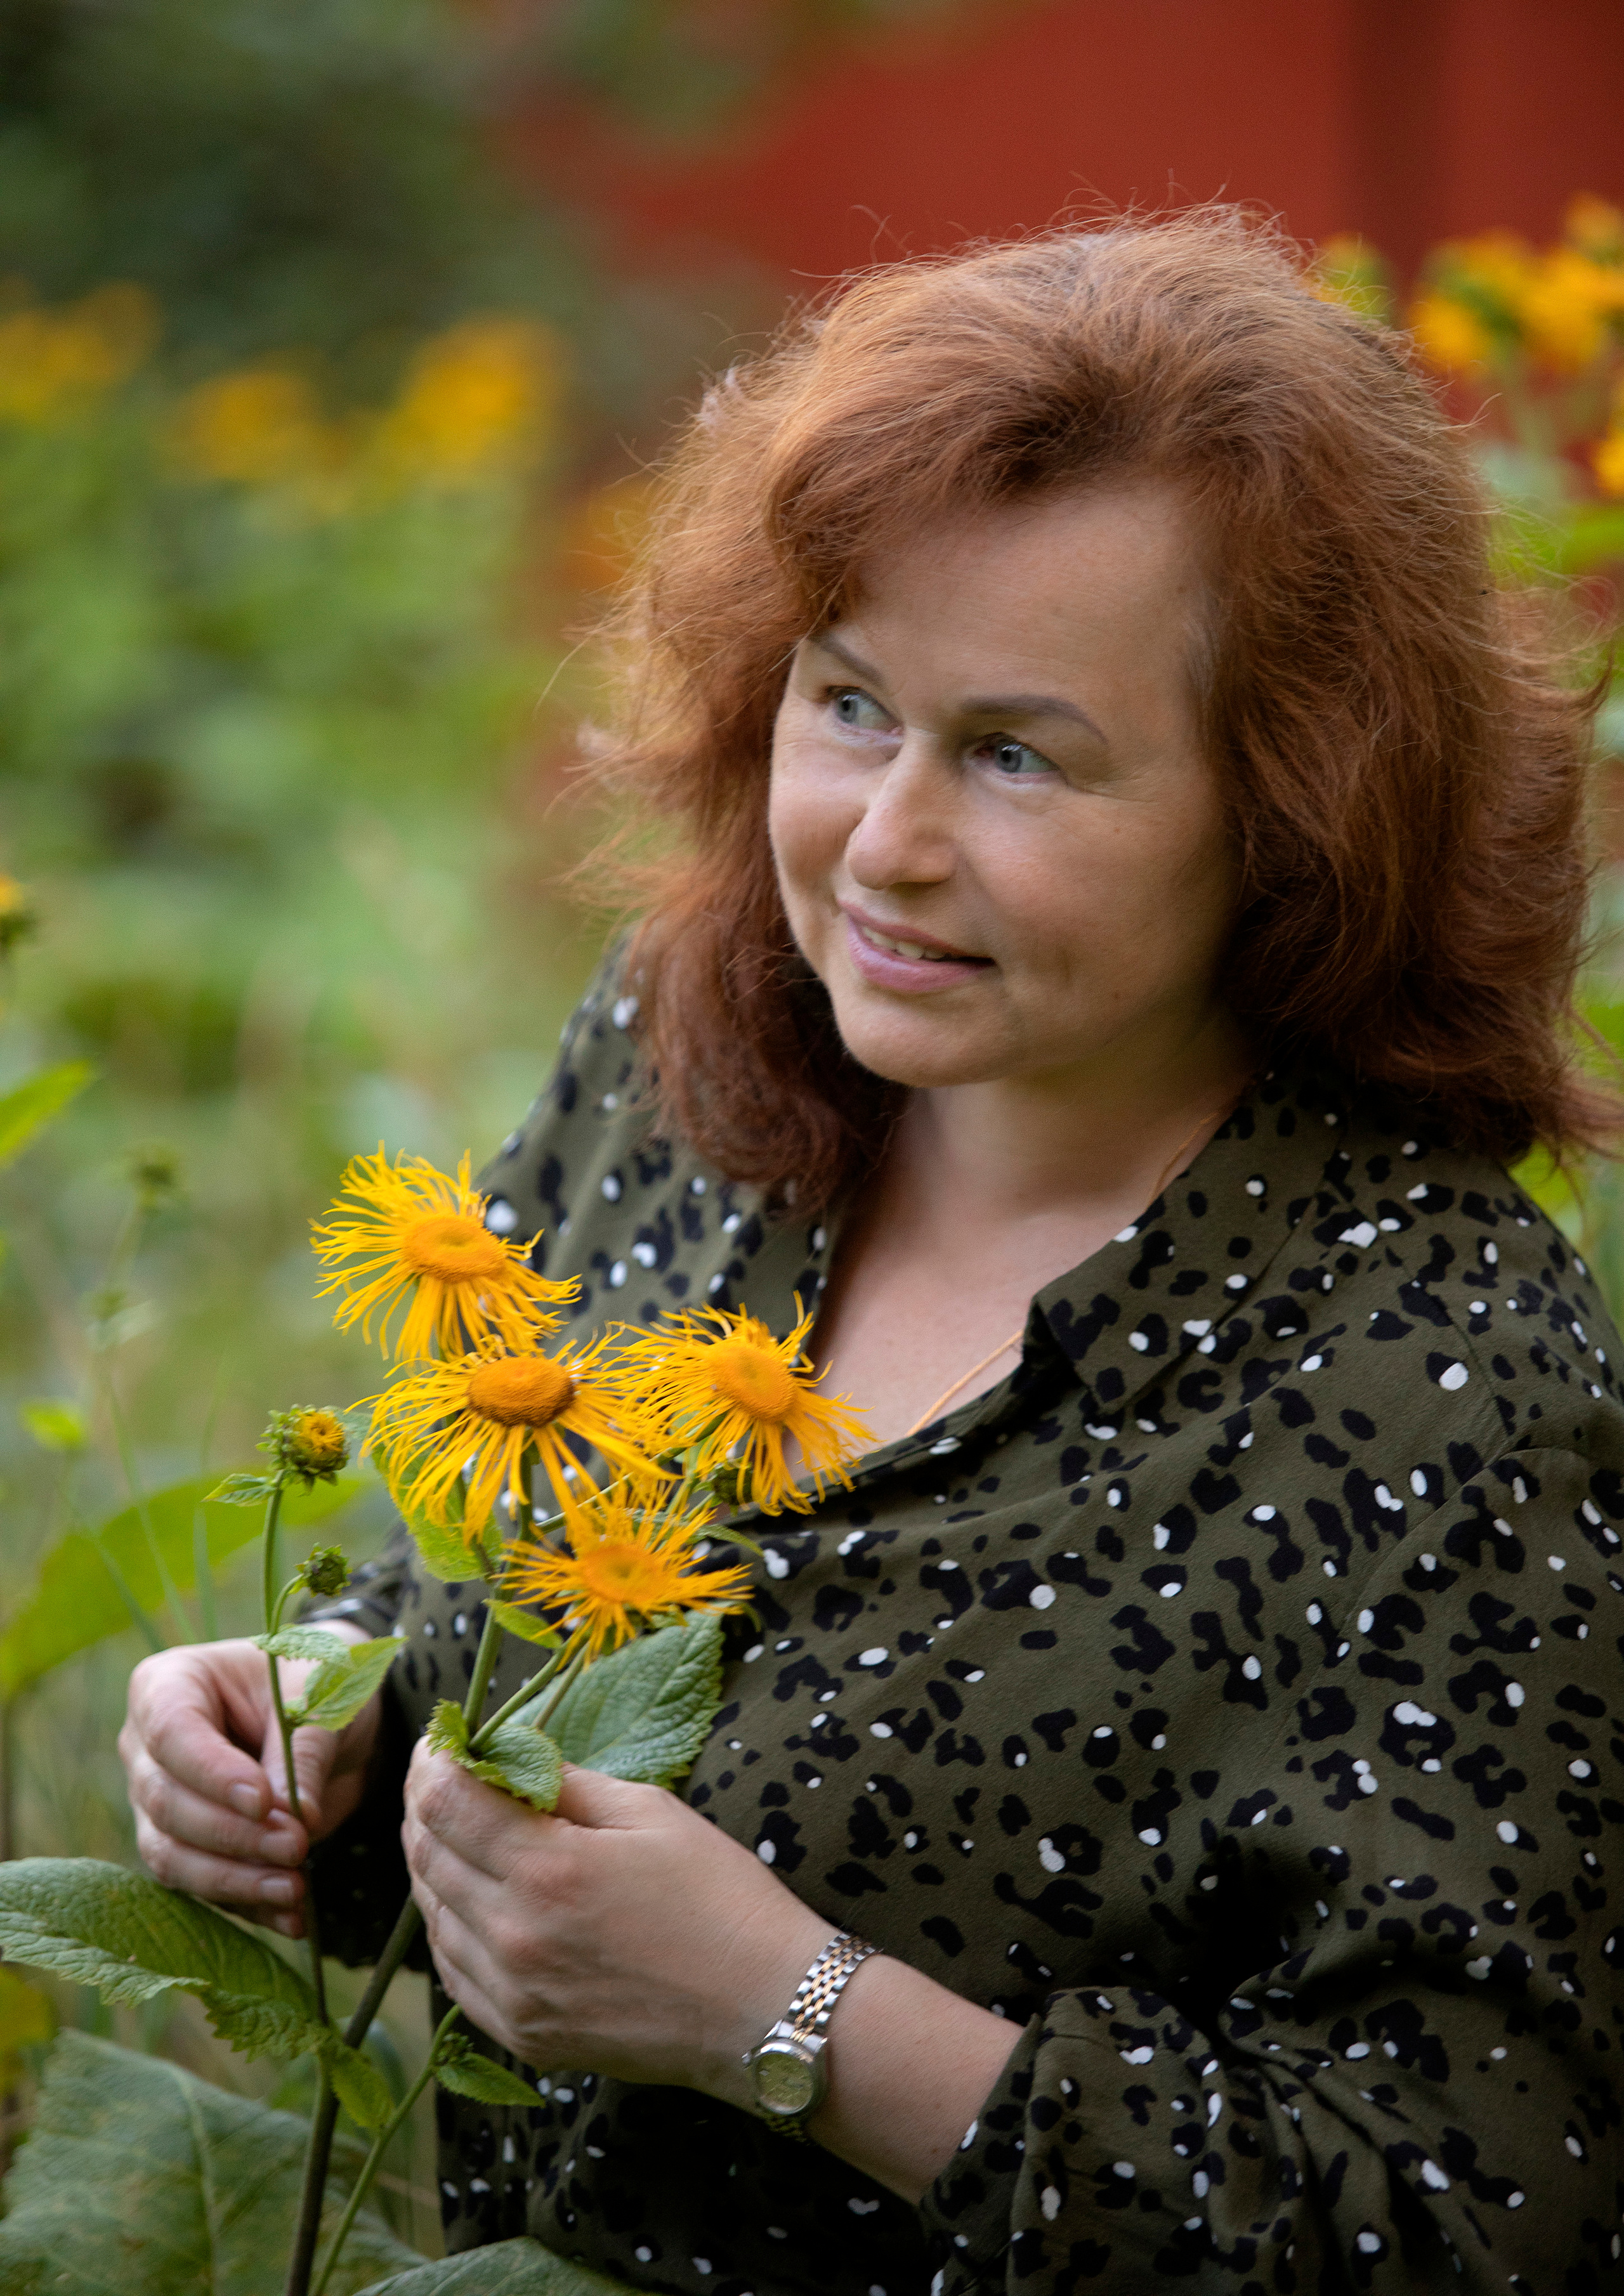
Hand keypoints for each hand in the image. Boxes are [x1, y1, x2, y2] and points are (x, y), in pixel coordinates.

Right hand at [119, 1630, 382, 1940]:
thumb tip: (297, 1820)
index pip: (172, 1733)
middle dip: (232, 1834)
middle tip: (296, 1845)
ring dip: (234, 1880)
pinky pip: (201, 1887)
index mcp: (168, 1685)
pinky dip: (248, 1904)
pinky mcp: (183, 1848)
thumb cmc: (311, 1684)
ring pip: (172, 1856)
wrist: (323, 1715)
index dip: (213, 1774)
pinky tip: (292, 1916)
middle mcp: (147, 1748)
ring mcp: (157, 1801)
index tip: (264, 1801)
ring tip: (295, 1890)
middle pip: (166, 1803)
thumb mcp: (318, 1698)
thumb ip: (303, 1753)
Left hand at [402, 1746, 830, 2098]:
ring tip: (458, 1834)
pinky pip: (454, 1974)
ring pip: (431, 1918)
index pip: (444, 1803)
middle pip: (425, 1857)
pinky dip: (451, 1929)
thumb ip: (568, 1784)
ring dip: (434, 1868)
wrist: (763, 2009)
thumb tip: (511, 1757)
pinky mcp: (521, 2035)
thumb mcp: (651, 1813)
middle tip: (440, 1778)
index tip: (439, 1740)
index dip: (431, 1762)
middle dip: (424, 1807)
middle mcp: (514, 1936)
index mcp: (547, 1869)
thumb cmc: (719, 1898)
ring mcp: (513, 1995)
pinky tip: (473, 1903)